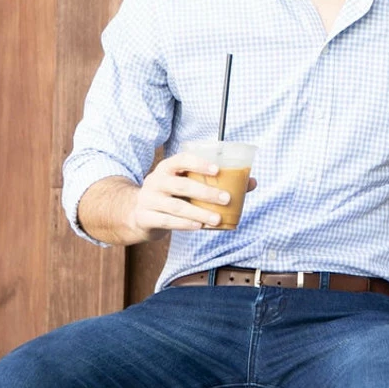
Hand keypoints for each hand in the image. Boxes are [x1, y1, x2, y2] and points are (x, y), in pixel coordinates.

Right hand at [128, 152, 256, 237]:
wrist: (137, 214)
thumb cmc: (171, 196)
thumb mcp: (186, 185)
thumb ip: (215, 183)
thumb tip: (251, 182)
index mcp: (167, 167)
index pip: (181, 160)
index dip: (199, 163)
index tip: (218, 170)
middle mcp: (156, 181)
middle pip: (181, 185)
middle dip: (206, 192)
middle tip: (226, 199)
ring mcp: (149, 199)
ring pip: (176, 206)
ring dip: (199, 213)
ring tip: (218, 220)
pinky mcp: (146, 217)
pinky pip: (168, 221)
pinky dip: (185, 224)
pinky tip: (200, 227)